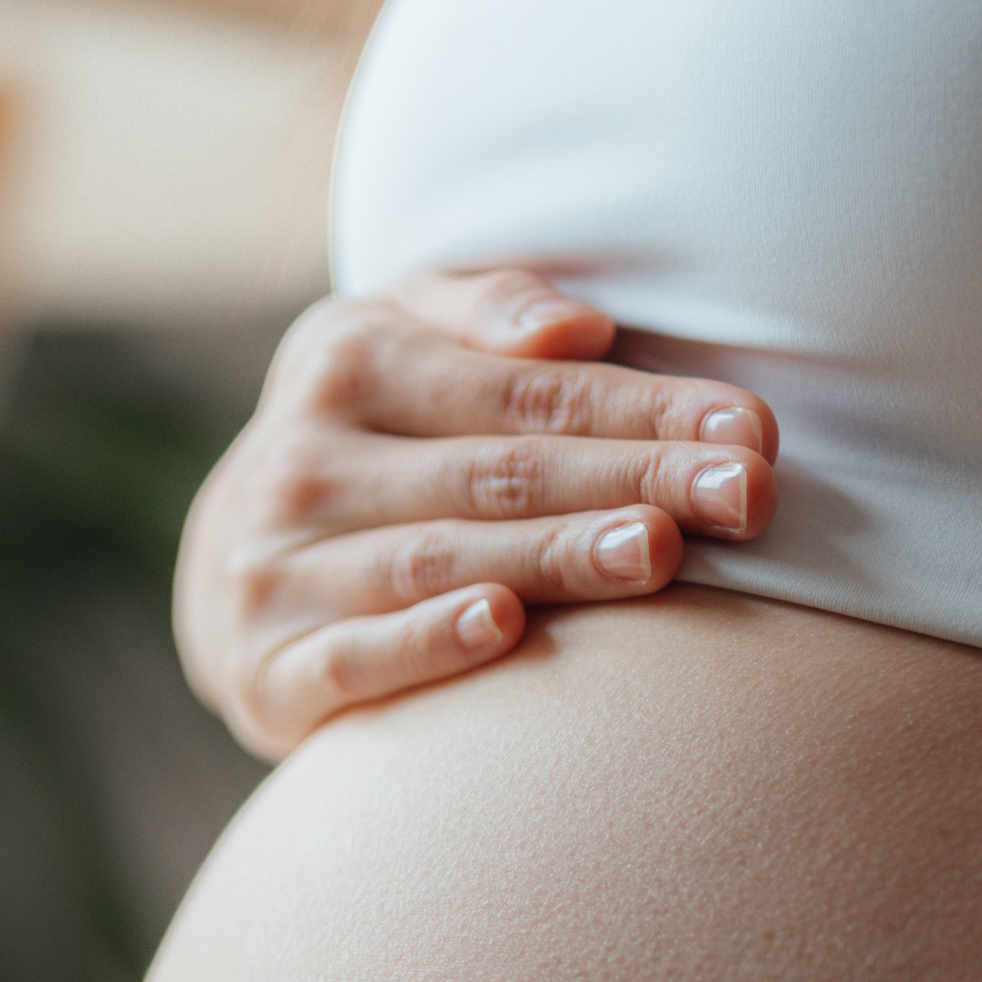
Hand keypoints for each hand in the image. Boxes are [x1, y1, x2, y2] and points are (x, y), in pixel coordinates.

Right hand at [175, 268, 781, 757]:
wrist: (231, 568)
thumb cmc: (371, 438)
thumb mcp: (405, 338)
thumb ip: (488, 310)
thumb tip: (577, 327)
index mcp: (347, 358)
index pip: (525, 389)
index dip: (642, 408)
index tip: (750, 431)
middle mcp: (302, 461)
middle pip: (497, 472)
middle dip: (631, 480)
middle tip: (745, 497)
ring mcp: (275, 570)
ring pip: (437, 559)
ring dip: (553, 557)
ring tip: (657, 551)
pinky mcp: (265, 671)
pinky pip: (354, 658)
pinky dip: (427, 642)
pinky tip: (504, 625)